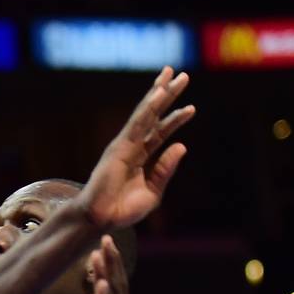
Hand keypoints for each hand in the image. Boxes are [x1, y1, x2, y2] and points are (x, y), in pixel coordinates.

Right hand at [77, 66, 194, 231]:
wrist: (102, 219)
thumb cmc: (123, 210)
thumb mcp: (153, 191)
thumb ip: (166, 169)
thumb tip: (182, 145)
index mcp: (141, 157)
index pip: (160, 132)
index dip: (175, 118)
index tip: (191, 107)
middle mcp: (133, 146)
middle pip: (154, 115)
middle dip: (167, 94)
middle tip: (181, 75)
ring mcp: (125, 145)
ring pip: (145, 113)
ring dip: (159, 93)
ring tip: (172, 74)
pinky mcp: (118, 148)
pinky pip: (136, 125)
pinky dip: (148, 108)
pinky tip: (158, 94)